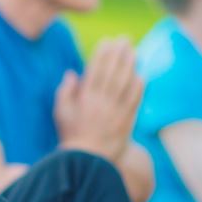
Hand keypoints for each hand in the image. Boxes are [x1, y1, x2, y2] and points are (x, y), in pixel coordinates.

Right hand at [55, 38, 142, 162]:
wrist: (88, 161)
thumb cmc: (72, 135)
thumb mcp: (61, 113)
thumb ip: (65, 91)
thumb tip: (72, 73)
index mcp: (85, 99)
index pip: (95, 70)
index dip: (102, 54)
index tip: (107, 42)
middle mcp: (102, 102)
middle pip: (112, 73)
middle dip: (118, 54)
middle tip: (124, 39)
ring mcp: (116, 111)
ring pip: (125, 83)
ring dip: (130, 66)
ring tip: (134, 51)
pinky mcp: (127, 121)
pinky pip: (134, 100)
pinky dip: (138, 87)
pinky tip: (141, 75)